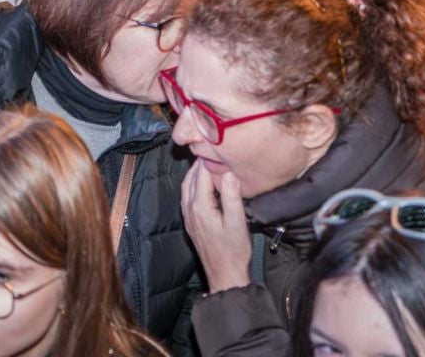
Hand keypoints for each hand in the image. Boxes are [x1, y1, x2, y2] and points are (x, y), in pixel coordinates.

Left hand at [181, 160, 252, 293]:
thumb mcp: (237, 223)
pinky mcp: (191, 222)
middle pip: (192, 178)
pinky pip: (188, 196)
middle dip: (201, 163)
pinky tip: (205, 184)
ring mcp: (188, 216)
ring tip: (209, 163)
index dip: (210, 160)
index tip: (220, 149)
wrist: (224, 276)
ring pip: (187, 186)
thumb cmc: (234, 252)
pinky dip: (194, 184)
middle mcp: (189, 209)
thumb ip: (231, 197)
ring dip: (196, 173)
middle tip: (214, 151)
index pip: (202, 174)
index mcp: (200, 206)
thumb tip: (228, 173)